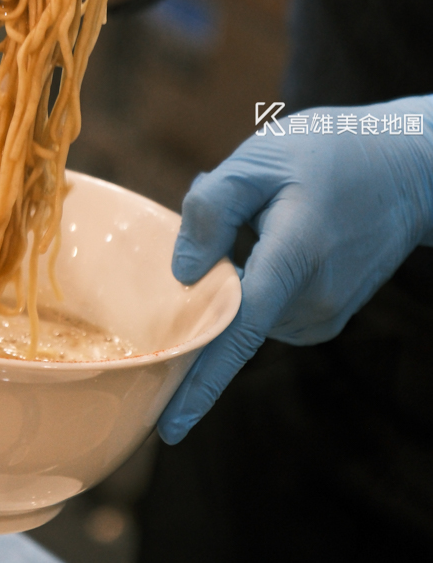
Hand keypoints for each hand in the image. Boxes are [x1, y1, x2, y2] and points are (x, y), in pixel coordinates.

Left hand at [158, 95, 432, 443]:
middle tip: (238, 209)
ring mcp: (322, 313)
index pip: (238, 333)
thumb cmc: (331, 155)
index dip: (201, 379)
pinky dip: (251, 277)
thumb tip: (180, 273)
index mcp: (294, 258)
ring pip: (242, 307)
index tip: (170, 425)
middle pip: (226, 312)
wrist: (409, 170)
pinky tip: (273, 233)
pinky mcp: (324, 315)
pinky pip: (264, 305)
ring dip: (230, 269)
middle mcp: (312, 300)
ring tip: (262, 214)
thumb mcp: (260, 160)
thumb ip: (211, 211)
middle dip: (207, 272)